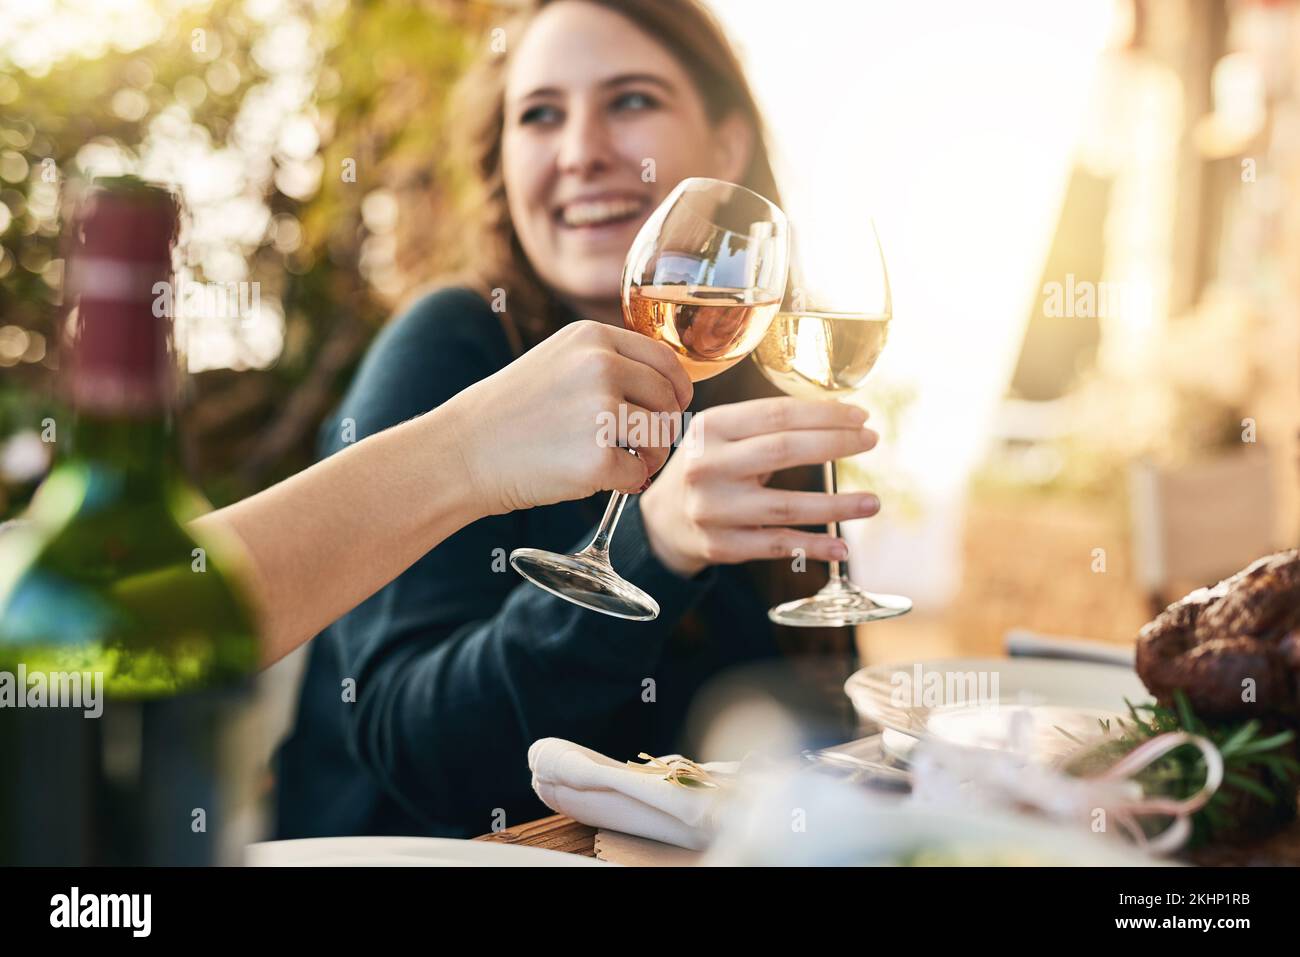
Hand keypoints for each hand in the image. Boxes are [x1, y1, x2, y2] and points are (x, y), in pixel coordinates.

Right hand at [444, 320, 692, 514]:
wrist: (462, 452)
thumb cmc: (512, 414)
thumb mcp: (558, 362)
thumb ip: (608, 362)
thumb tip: (670, 386)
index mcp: (592, 338)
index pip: (665, 360)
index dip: (677, 389)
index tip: (673, 407)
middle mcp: (600, 366)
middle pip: (668, 401)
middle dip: (662, 428)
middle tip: (638, 448)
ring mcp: (599, 411)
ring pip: (662, 437)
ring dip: (650, 458)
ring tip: (620, 464)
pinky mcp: (597, 458)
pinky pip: (640, 474)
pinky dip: (625, 484)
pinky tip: (597, 479)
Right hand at [638, 397, 880, 577]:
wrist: (662, 519)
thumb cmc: (709, 466)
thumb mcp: (721, 434)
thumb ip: (766, 423)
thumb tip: (839, 414)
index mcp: (710, 427)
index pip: (777, 414)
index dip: (825, 414)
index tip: (861, 415)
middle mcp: (707, 466)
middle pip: (784, 450)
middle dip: (836, 444)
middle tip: (871, 440)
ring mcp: (712, 508)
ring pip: (786, 504)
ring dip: (836, 505)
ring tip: (873, 503)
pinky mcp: (720, 545)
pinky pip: (777, 545)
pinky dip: (813, 547)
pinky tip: (841, 548)